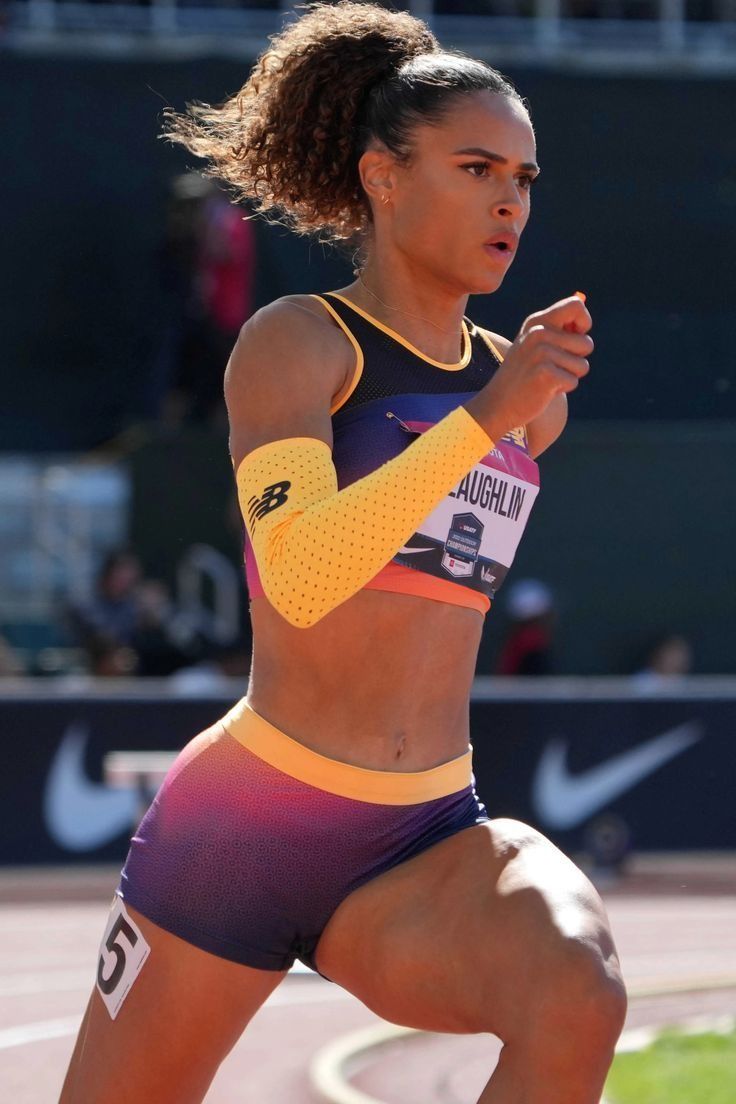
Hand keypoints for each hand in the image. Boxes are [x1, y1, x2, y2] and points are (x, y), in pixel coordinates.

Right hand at [467, 294, 592, 440]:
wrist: (498, 404)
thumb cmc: (523, 374)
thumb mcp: (534, 344)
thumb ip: (557, 330)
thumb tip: (584, 319)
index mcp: (537, 321)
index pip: (576, 306)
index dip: (584, 323)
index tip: (574, 338)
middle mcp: (538, 332)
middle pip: (586, 343)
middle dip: (577, 359)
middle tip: (552, 367)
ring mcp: (541, 353)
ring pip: (582, 365)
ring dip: (569, 376)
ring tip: (546, 378)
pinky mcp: (545, 373)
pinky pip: (573, 381)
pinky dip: (562, 388)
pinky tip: (543, 389)